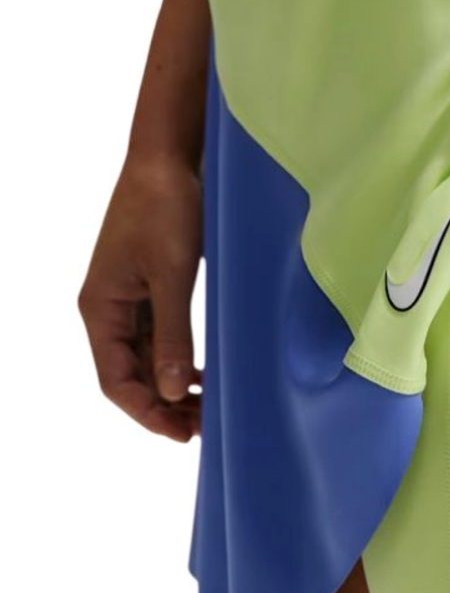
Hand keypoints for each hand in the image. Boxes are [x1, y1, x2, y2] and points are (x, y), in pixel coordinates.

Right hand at [78, 152, 202, 441]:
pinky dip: (176, 357)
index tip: (183, 433)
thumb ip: (171, 334)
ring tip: (206, 405)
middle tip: (204, 424)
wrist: (168, 159)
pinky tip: (200, 370)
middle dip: (162, 403)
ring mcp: (127, 297)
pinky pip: (156, 335)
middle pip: (129, 373)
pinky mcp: (149, 285)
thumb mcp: (171, 276)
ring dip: (170, 383)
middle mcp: (107, 308)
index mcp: (100, 309)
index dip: (147, 412)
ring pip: (144, 357)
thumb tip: (170, 391)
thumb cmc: (165, 210)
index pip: (115, 380)